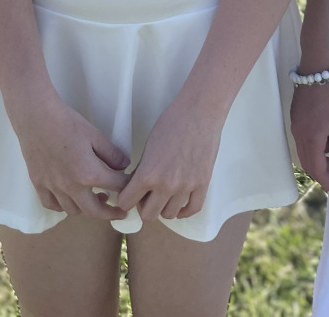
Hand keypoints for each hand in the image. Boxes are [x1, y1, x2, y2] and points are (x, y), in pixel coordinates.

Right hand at [9, 92, 132, 221]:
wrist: (36, 117)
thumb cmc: (68, 123)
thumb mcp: (95, 135)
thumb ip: (112, 154)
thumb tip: (124, 167)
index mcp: (89, 174)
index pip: (116, 187)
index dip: (127, 188)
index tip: (132, 188)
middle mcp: (71, 187)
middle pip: (94, 211)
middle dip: (110, 213)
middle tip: (120, 212)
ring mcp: (53, 188)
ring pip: (72, 210)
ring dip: (86, 209)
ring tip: (95, 198)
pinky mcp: (38, 184)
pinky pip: (52, 205)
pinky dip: (62, 206)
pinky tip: (69, 198)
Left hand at [114, 96, 222, 221]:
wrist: (199, 112)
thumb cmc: (171, 123)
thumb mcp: (148, 146)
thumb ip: (142, 170)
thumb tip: (136, 186)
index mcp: (148, 174)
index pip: (126, 203)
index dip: (125, 199)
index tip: (129, 195)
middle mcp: (166, 185)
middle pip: (148, 215)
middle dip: (144, 207)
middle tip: (146, 196)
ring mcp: (186, 187)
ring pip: (169, 215)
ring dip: (164, 207)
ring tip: (164, 196)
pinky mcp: (203, 184)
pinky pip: (192, 209)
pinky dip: (184, 210)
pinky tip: (180, 203)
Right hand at [291, 72, 328, 194]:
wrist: (319, 61)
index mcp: (311, 136)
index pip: (318, 170)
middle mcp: (299, 133)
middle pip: (309, 163)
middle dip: (327, 170)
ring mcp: (296, 124)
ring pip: (307, 151)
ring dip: (323, 155)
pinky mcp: (297, 116)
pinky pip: (306, 138)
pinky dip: (319, 143)